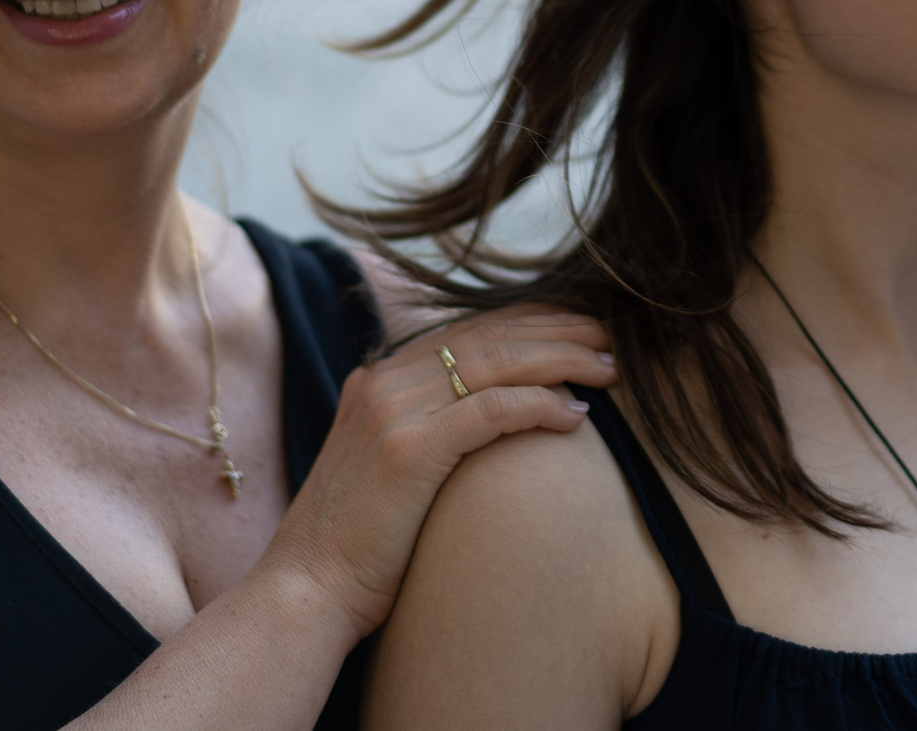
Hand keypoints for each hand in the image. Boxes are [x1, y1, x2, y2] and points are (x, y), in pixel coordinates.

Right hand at [259, 303, 618, 639]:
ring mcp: (392, 409)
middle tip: (610, 336)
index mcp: (378, 378)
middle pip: (490, 334)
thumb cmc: (361, 546)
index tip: (581, 328)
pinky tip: (576, 416)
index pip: (470, 329)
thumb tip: (500, 416)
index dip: (532, 322)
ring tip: (608, 368)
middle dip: (558, 329)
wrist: (306, 593)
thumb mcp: (394, 467)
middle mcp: (383, 380)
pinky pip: (493, 409)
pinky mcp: (408, 447)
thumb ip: (433, 428)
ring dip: (562, 358)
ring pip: (498, 360)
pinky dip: (541, 405)